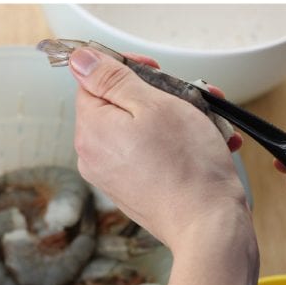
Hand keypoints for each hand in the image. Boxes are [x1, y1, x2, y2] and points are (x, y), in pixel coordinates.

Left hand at [67, 47, 259, 284]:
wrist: (206, 224)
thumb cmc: (187, 167)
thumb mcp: (153, 104)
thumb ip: (111, 79)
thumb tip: (79, 60)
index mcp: (91, 130)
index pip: (92, 80)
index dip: (124, 68)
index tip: (155, 71)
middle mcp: (92, 155)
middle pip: (117, 104)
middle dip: (157, 95)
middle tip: (190, 98)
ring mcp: (110, 175)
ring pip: (138, 128)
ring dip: (174, 118)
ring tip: (206, 123)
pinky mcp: (129, 189)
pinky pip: (147, 153)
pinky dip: (174, 144)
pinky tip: (202, 145)